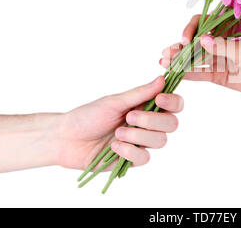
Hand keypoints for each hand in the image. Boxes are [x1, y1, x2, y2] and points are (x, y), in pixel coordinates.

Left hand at [56, 76, 182, 169]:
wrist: (67, 139)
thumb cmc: (88, 116)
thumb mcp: (114, 102)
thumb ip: (140, 93)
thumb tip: (162, 79)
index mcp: (146, 107)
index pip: (174, 105)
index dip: (173, 102)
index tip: (160, 99)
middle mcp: (148, 125)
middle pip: (172, 124)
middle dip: (153, 120)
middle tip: (130, 116)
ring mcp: (142, 143)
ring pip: (160, 141)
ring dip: (139, 135)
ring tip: (117, 133)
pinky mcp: (133, 160)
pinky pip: (144, 157)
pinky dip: (130, 151)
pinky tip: (115, 146)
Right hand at [160, 15, 240, 96]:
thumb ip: (223, 46)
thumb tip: (201, 41)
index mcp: (226, 28)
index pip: (202, 23)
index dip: (191, 30)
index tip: (186, 40)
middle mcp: (219, 41)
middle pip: (194, 42)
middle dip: (180, 47)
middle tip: (167, 53)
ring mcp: (217, 58)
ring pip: (194, 58)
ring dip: (180, 60)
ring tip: (165, 62)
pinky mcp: (218, 75)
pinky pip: (200, 73)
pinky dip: (188, 73)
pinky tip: (175, 73)